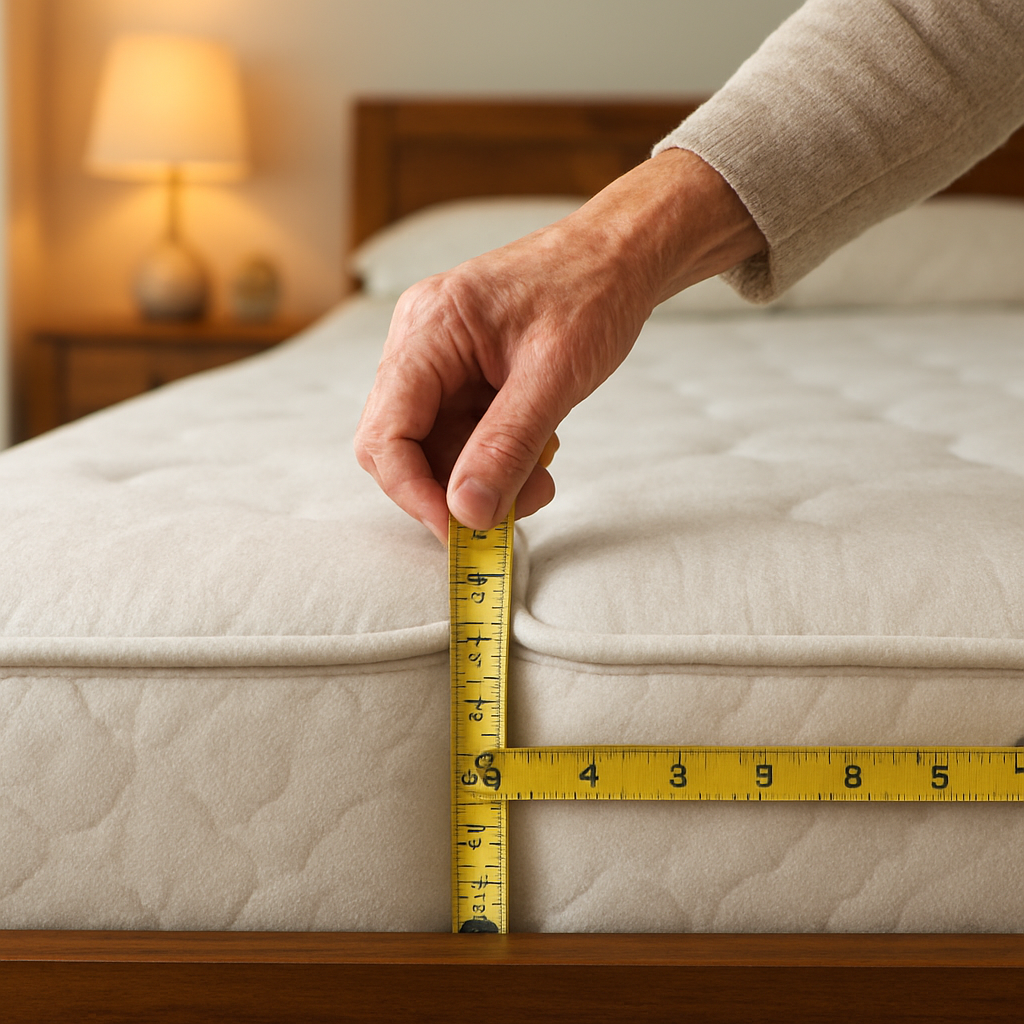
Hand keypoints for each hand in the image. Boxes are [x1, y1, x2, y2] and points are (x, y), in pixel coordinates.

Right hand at [354, 149, 765, 542]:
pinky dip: (494, 458)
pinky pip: (461, 432)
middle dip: (450, 488)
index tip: (459, 531)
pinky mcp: (462, 371)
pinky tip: (535, 457)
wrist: (622, 255)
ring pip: (435, 445)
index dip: (414, 491)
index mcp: (429, 329)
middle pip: (401, 444)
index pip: (386, 430)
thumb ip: (506, 445)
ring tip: (538, 484)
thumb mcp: (554, 375)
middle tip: (505, 516)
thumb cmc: (592, 291)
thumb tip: (468, 512)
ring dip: (481, 479)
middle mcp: (420, 343)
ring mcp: (438, 358)